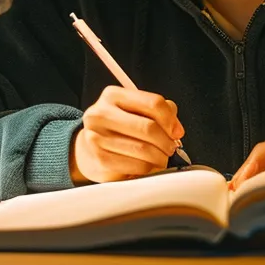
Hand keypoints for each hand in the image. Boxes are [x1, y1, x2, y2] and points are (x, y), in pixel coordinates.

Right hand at [69, 86, 185, 184]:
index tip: (177, 132)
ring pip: (144, 150)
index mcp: (113, 95)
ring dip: (160, 158)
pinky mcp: (100, 159)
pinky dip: (148, 168)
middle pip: (149, 128)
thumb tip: (175, 127)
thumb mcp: (134, 112)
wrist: (86, 151)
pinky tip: (147, 166)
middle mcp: (101, 113)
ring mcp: (97, 137)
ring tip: (160, 158)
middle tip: (171, 148)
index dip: (171, 119)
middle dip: (166, 142)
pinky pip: (136, 166)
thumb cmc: (116, 130)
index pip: (153, 103)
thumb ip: (158, 111)